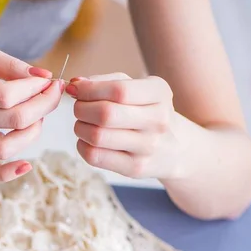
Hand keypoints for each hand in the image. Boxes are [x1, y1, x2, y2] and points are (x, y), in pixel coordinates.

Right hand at [0, 42, 62, 181]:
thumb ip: (9, 63)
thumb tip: (44, 77)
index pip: (6, 95)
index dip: (34, 88)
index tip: (45, 80)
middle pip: (13, 120)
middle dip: (44, 105)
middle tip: (52, 92)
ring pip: (4, 148)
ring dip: (32, 132)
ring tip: (37, 115)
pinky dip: (5, 174)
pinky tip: (25, 165)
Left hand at [66, 73, 183, 178]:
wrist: (175, 148)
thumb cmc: (146, 111)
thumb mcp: (136, 87)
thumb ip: (104, 81)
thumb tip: (75, 84)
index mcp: (159, 93)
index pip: (118, 90)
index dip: (89, 89)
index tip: (75, 88)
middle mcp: (158, 120)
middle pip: (105, 114)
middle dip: (81, 108)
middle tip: (79, 108)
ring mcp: (148, 147)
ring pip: (96, 136)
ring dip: (79, 127)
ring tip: (83, 123)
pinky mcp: (135, 168)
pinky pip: (95, 156)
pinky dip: (82, 145)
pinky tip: (88, 140)